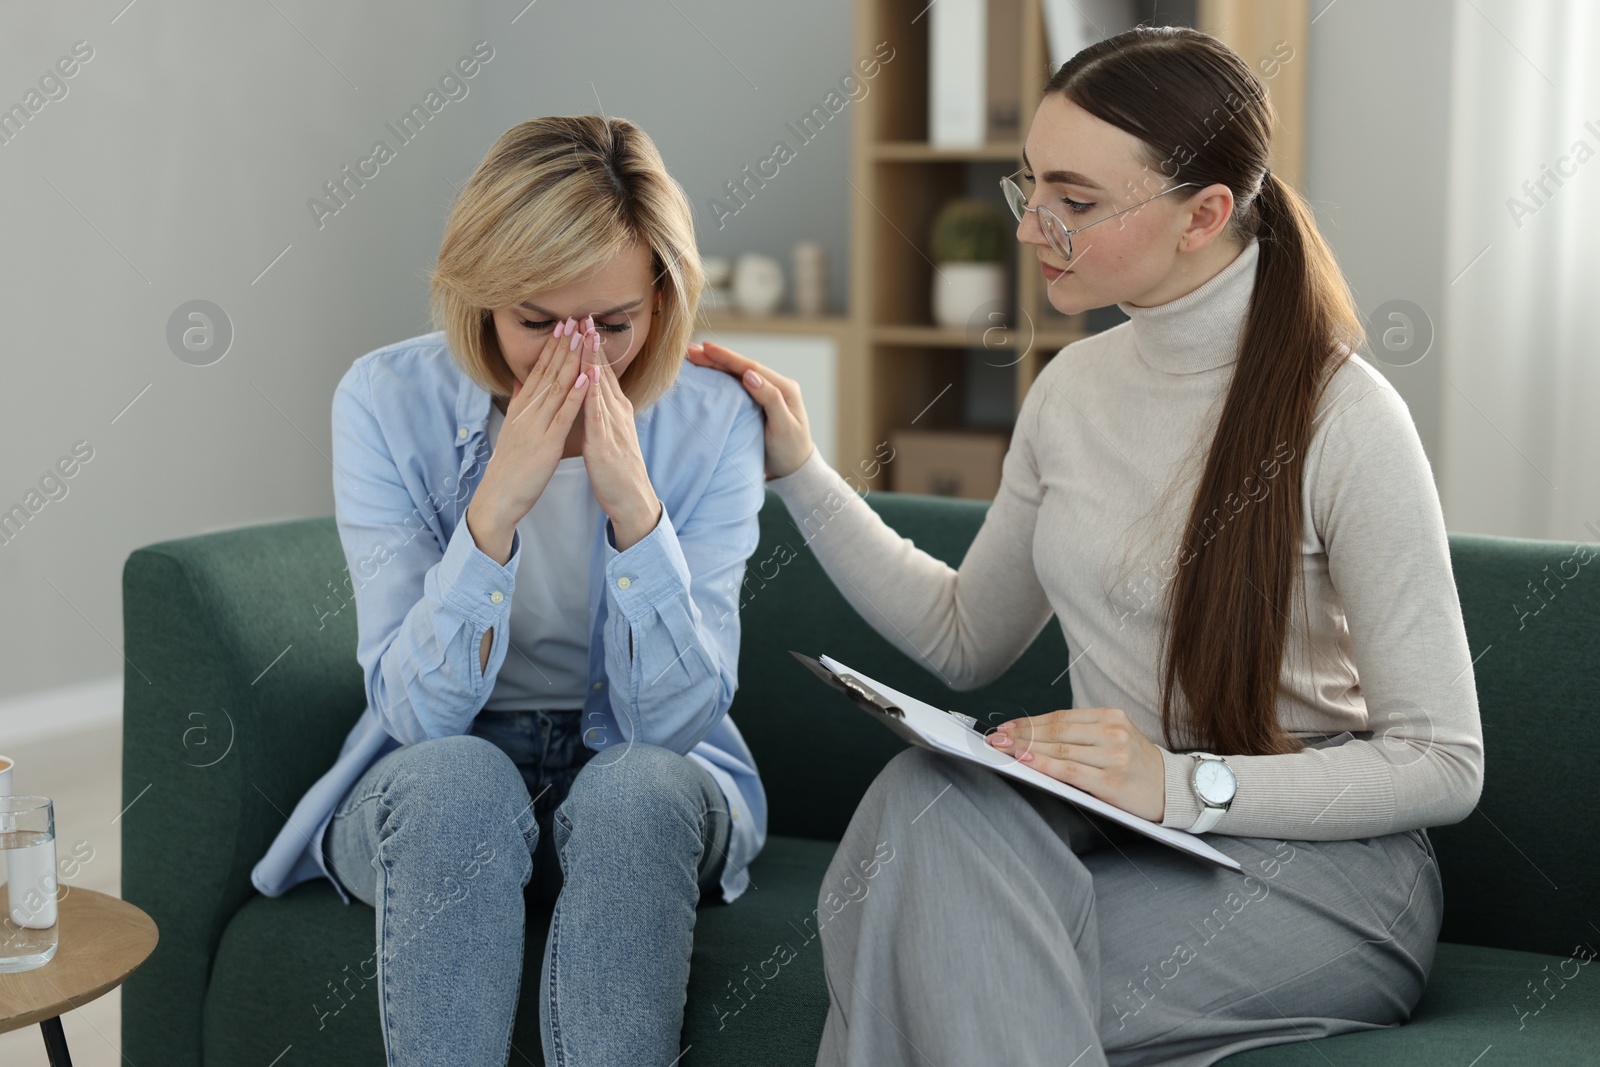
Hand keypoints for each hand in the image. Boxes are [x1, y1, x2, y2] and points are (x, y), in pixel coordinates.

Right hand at [469, 315, 589, 551]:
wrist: (497, 496)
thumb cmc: (509, 466)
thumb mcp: (512, 428)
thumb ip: (517, 402)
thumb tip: (520, 379)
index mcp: (521, 408)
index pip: (539, 371)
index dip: (552, 347)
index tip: (563, 324)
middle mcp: (528, 411)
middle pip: (548, 372)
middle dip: (563, 344)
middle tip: (575, 319)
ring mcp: (537, 425)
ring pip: (557, 387)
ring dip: (572, 360)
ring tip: (583, 337)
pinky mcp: (547, 443)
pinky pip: (564, 415)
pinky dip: (576, 394)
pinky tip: (587, 377)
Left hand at [580, 335, 659, 550]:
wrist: (632, 499)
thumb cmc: (616, 469)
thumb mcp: (606, 434)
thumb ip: (596, 413)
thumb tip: (587, 394)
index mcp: (615, 410)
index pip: (602, 372)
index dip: (592, 348)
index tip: (583, 323)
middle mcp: (617, 412)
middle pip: (603, 372)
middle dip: (593, 344)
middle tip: (584, 315)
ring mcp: (613, 425)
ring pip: (601, 386)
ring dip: (593, 359)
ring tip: (586, 334)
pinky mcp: (606, 442)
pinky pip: (598, 413)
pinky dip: (594, 392)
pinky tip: (589, 374)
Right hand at [686, 340, 814, 478]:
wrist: (793, 470)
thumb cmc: (790, 450)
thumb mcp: (784, 426)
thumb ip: (770, 399)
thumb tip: (749, 374)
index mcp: (784, 387)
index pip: (751, 367)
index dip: (728, 357)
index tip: (706, 348)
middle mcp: (774, 386)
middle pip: (742, 368)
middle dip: (716, 358)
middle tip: (691, 350)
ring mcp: (764, 394)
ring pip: (736, 375)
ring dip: (715, 365)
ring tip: (693, 356)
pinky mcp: (755, 403)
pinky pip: (735, 386)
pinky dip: (720, 378)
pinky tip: (706, 374)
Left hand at [987, 707, 1167, 820]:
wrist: (1173, 789)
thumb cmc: (1136, 765)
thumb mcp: (1115, 739)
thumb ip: (1082, 734)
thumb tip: (1034, 736)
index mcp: (1111, 716)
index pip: (1059, 717)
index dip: (1029, 722)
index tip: (1005, 726)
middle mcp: (1112, 732)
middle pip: (1055, 731)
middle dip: (1020, 734)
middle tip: (994, 738)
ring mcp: (1113, 756)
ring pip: (1059, 749)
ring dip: (1025, 748)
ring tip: (1002, 749)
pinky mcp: (1112, 781)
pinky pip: (1069, 771)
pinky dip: (1043, 764)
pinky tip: (1025, 762)